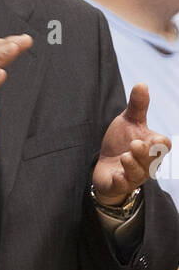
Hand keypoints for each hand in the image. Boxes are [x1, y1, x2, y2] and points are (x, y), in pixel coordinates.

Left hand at [92, 83, 170, 205]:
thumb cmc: (121, 142)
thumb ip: (137, 106)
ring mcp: (133, 175)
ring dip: (132, 165)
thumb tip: (142, 83)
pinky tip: (116, 174)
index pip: (164, 146)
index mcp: (151, 146)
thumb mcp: (128, 121)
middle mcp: (146, 163)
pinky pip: (123, 185)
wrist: (105, 165)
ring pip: (138, 173)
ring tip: (124, 156)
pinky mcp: (118, 184)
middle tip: (135, 144)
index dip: (160, 144)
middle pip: (153, 160)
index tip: (154, 139)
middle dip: (145, 153)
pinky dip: (121, 180)